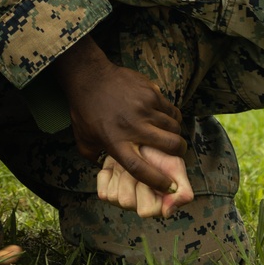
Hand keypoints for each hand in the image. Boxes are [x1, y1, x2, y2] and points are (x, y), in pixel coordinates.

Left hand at [56, 35, 185, 195]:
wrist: (89, 77)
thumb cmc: (85, 111)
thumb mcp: (84, 141)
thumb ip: (97, 160)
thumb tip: (111, 173)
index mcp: (115, 142)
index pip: (142, 169)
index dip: (158, 181)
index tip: (169, 187)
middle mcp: (132, 126)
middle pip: (170, 145)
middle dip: (179, 152)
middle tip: (176, 152)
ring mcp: (144, 107)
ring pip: (174, 127)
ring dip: (174, 133)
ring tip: (168, 133)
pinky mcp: (151, 92)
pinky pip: (171, 109)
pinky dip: (171, 116)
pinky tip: (162, 116)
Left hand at [96, 150, 193, 218]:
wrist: (137, 132)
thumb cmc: (159, 151)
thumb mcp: (175, 168)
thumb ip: (182, 191)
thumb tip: (166, 211)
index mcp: (154, 205)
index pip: (145, 211)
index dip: (149, 189)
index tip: (154, 175)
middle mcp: (138, 205)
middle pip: (126, 202)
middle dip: (134, 181)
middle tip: (139, 165)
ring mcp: (120, 198)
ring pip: (114, 197)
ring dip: (121, 174)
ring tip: (128, 162)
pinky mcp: (105, 189)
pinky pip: (103, 192)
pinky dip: (109, 174)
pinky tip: (116, 164)